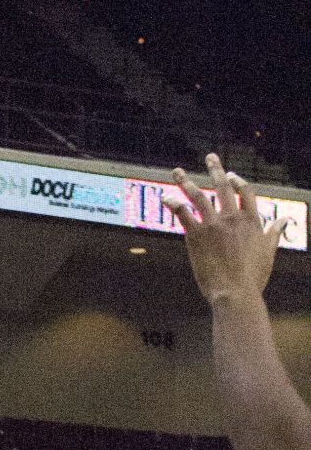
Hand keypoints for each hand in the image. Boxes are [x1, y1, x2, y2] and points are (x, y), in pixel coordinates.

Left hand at [166, 156, 284, 304]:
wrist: (235, 292)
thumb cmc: (253, 277)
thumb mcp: (269, 252)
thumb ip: (274, 232)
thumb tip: (285, 219)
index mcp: (252, 220)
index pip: (246, 192)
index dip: (238, 182)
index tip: (231, 175)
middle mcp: (233, 218)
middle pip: (223, 187)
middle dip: (216, 170)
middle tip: (210, 157)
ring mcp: (214, 224)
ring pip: (198, 196)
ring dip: (186, 182)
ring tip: (176, 172)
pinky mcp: (196, 235)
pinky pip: (183, 213)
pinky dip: (173, 203)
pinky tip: (165, 197)